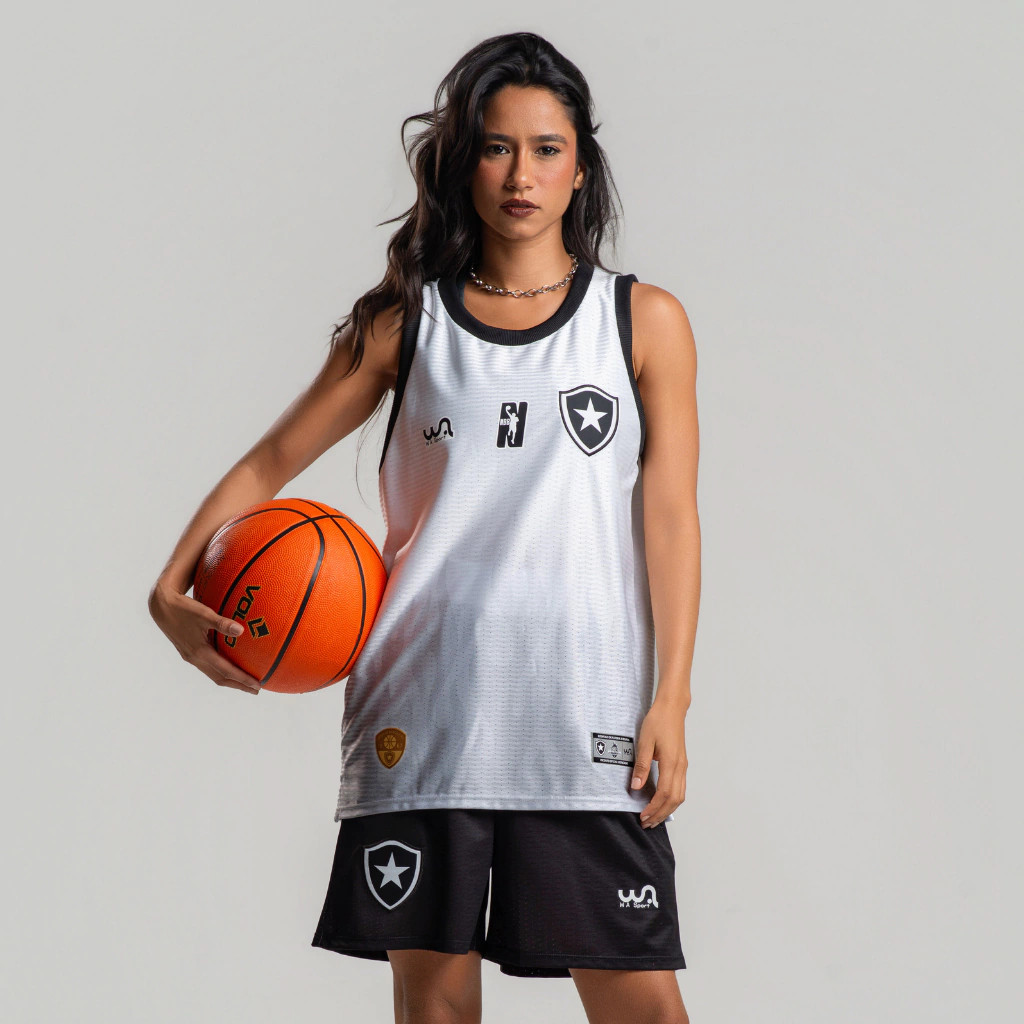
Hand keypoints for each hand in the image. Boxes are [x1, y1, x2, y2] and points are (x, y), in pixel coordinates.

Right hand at [148, 581, 262, 694]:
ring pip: (213, 674)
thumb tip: (241, 631)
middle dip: (239, 685)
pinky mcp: (188, 652)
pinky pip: (208, 667)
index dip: (242, 679)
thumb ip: (222, 623)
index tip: (257, 686)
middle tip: (256, 690)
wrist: (161, 607)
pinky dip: (221, 671)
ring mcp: (191, 657)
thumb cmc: (183, 608)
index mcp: (199, 652)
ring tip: (246, 683)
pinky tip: (229, 667)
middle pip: (220, 678)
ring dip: (230, 680)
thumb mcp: (203, 614)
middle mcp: (195, 658)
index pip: (226, 671)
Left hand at [631, 696, 687, 827]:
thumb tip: (636, 786)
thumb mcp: (645, 742)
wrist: (672, 708)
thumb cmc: (658, 721)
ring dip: (668, 809)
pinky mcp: (682, 763)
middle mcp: (680, 767)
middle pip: (674, 799)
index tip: (643, 816)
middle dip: (661, 814)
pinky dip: (672, 800)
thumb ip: (642, 766)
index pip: (664, 794)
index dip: (654, 808)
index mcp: (671, 763)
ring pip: (680, 796)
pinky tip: (663, 802)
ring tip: (654, 817)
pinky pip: (680, 788)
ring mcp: (683, 766)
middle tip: (647, 823)